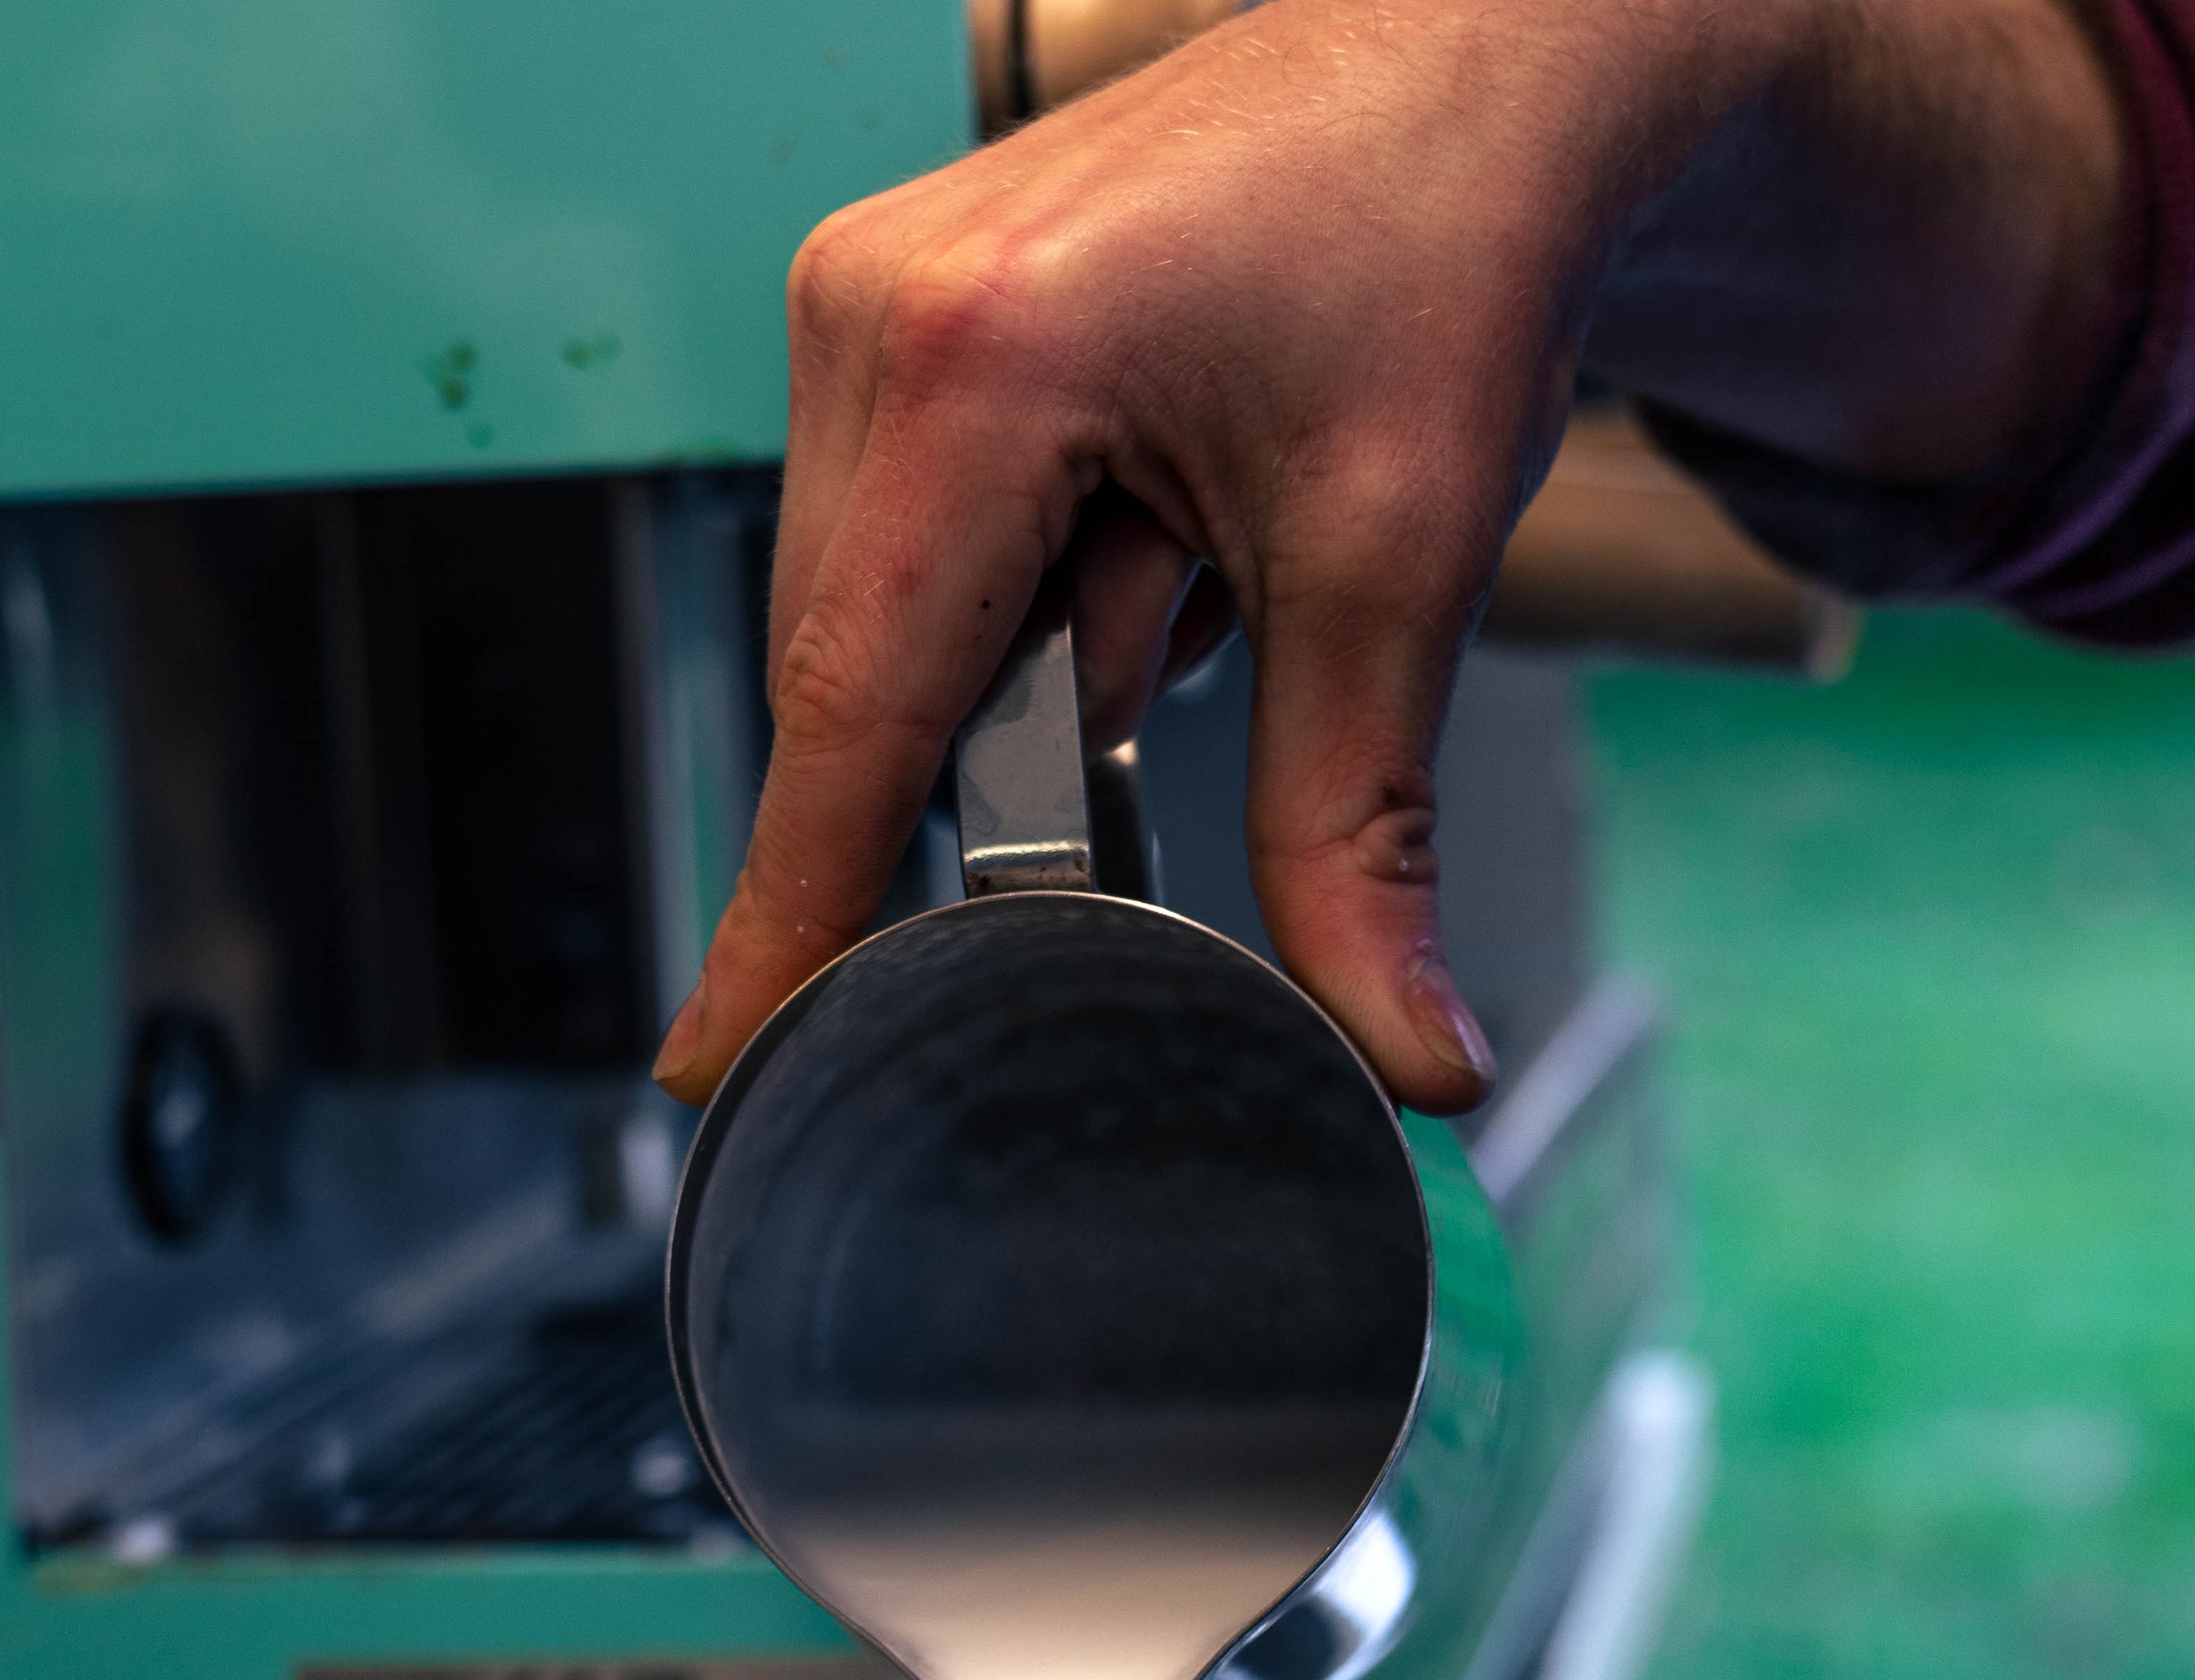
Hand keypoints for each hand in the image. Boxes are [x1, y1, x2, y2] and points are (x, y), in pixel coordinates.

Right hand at [654, 0, 2118, 1115]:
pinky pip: (917, 544)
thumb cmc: (1434, 241)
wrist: (1479, 62)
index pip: (846, 718)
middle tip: (1158, 686)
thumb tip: (1406, 1061)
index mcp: (973, 360)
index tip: (715, 1064)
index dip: (786, 916)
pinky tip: (1155, 510)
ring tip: (1193, 539)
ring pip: (887, 622)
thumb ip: (1356, 837)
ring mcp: (868, 297)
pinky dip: (1035, 591)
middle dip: (986, 764)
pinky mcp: (898, 311)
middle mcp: (874, 308)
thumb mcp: (1396, 568)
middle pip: (857, 680)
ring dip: (1031, 659)